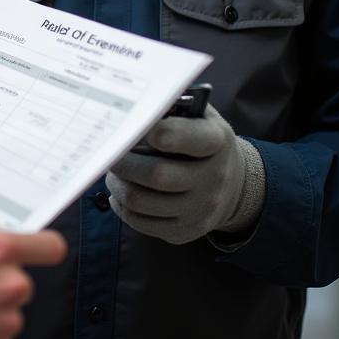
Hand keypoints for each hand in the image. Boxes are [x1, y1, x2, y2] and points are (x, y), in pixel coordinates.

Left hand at [105, 105, 264, 244]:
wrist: (231, 182)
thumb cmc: (199, 137)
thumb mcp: (197, 115)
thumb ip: (170, 108)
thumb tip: (128, 108)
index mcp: (216, 140)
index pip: (190, 138)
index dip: (158, 131)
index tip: (133, 126)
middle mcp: (214, 177)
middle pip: (157, 175)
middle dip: (123, 163)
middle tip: (108, 152)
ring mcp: (202, 208)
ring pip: (142, 201)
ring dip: (117, 185)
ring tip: (113, 172)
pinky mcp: (187, 230)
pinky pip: (143, 223)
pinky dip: (123, 207)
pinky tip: (120, 193)